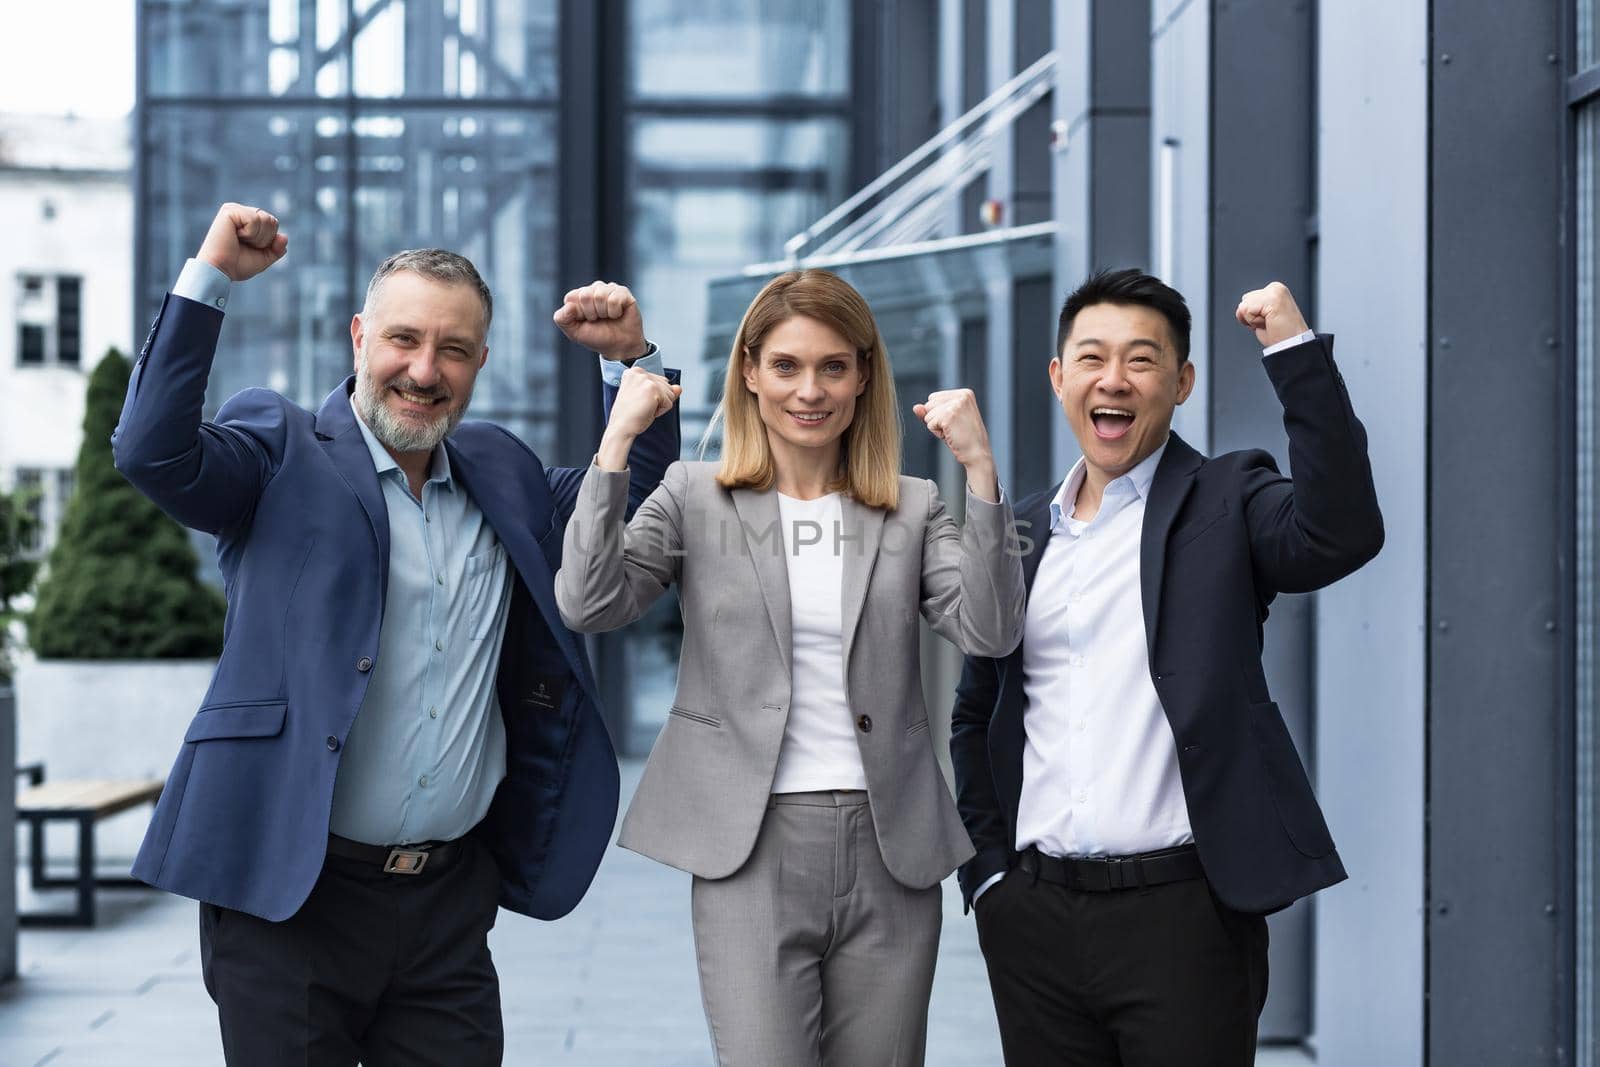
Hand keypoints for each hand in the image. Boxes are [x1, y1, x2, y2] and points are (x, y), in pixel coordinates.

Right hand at [197, 203, 287, 282]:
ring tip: (240, 240)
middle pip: (272, 220)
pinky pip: (255, 220)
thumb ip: (277, 249)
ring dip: (257, 237)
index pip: (273, 224)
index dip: (269, 241)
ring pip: (266, 219)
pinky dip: (250, 233)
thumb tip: (284, 237)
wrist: (220, 270)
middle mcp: (240, 211)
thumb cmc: (237, 265)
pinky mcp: (229, 210)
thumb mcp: (263, 258)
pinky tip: (235, 235)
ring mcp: (234, 209)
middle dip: (264, 239)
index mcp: (247, 220)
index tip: (251, 248)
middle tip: (245, 245)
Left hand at [554, 281, 647, 361]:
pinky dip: (615, 312)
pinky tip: (618, 314)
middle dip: (591, 313)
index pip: (571, 297)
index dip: (578, 313)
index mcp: (579, 296)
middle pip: (585, 295)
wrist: (619, 346)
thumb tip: (569, 306)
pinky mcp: (623, 292)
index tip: (585, 321)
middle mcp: (593, 289)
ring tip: (608, 317)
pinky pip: (614, 299)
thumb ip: (562, 319)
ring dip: (604, 313)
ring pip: (600, 296)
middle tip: (598, 320)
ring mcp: (609, 289)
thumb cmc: (596, 337)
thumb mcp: (574, 332)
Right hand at [596, 367, 680, 470]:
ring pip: (670, 394)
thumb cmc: (630, 415)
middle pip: (667, 386)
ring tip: (644, 408)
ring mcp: (647, 380)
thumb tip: (679, 388)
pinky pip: (669, 403)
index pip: (660, 381)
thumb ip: (664, 390)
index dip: (653, 396)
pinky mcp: (653, 389)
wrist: (621, 428)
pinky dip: (661, 411)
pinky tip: (647, 411)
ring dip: (660, 406)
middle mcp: (640, 372)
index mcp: (634, 372)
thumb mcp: (647, 398)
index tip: (638, 401)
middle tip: (641, 406)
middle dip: (659, 400)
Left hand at [914, 388, 998, 502]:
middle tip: (954, 428)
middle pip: (929, 404)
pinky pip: (929, 423)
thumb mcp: (947, 421)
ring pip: (928, 414)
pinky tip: (951, 435)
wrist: (977, 454)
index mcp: (964, 393)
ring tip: (953, 432)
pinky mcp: (949, 415)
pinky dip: (937, 433)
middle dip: (936, 419)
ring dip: (937, 427)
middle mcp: (961, 395)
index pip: (933, 398)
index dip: (939, 414)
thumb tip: (915, 407)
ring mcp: (956, 404)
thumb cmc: (963, 439)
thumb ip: (931, 411)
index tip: (955, 422)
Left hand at [1235, 281, 1310, 347]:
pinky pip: (1247, 311)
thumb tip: (1240, 309)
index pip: (1247, 299)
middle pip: (1244, 301)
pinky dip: (1254, 322)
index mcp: (1274, 290)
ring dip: (1253, 321)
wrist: (1292, 345)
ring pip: (1244, 306)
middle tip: (1269, 323)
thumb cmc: (1280, 334)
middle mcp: (1275, 287)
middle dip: (1251, 317)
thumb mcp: (1264, 316)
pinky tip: (1269, 323)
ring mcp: (1274, 292)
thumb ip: (1252, 307)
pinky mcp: (1271, 299)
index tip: (1268, 321)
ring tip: (1269, 323)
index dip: (1252, 315)